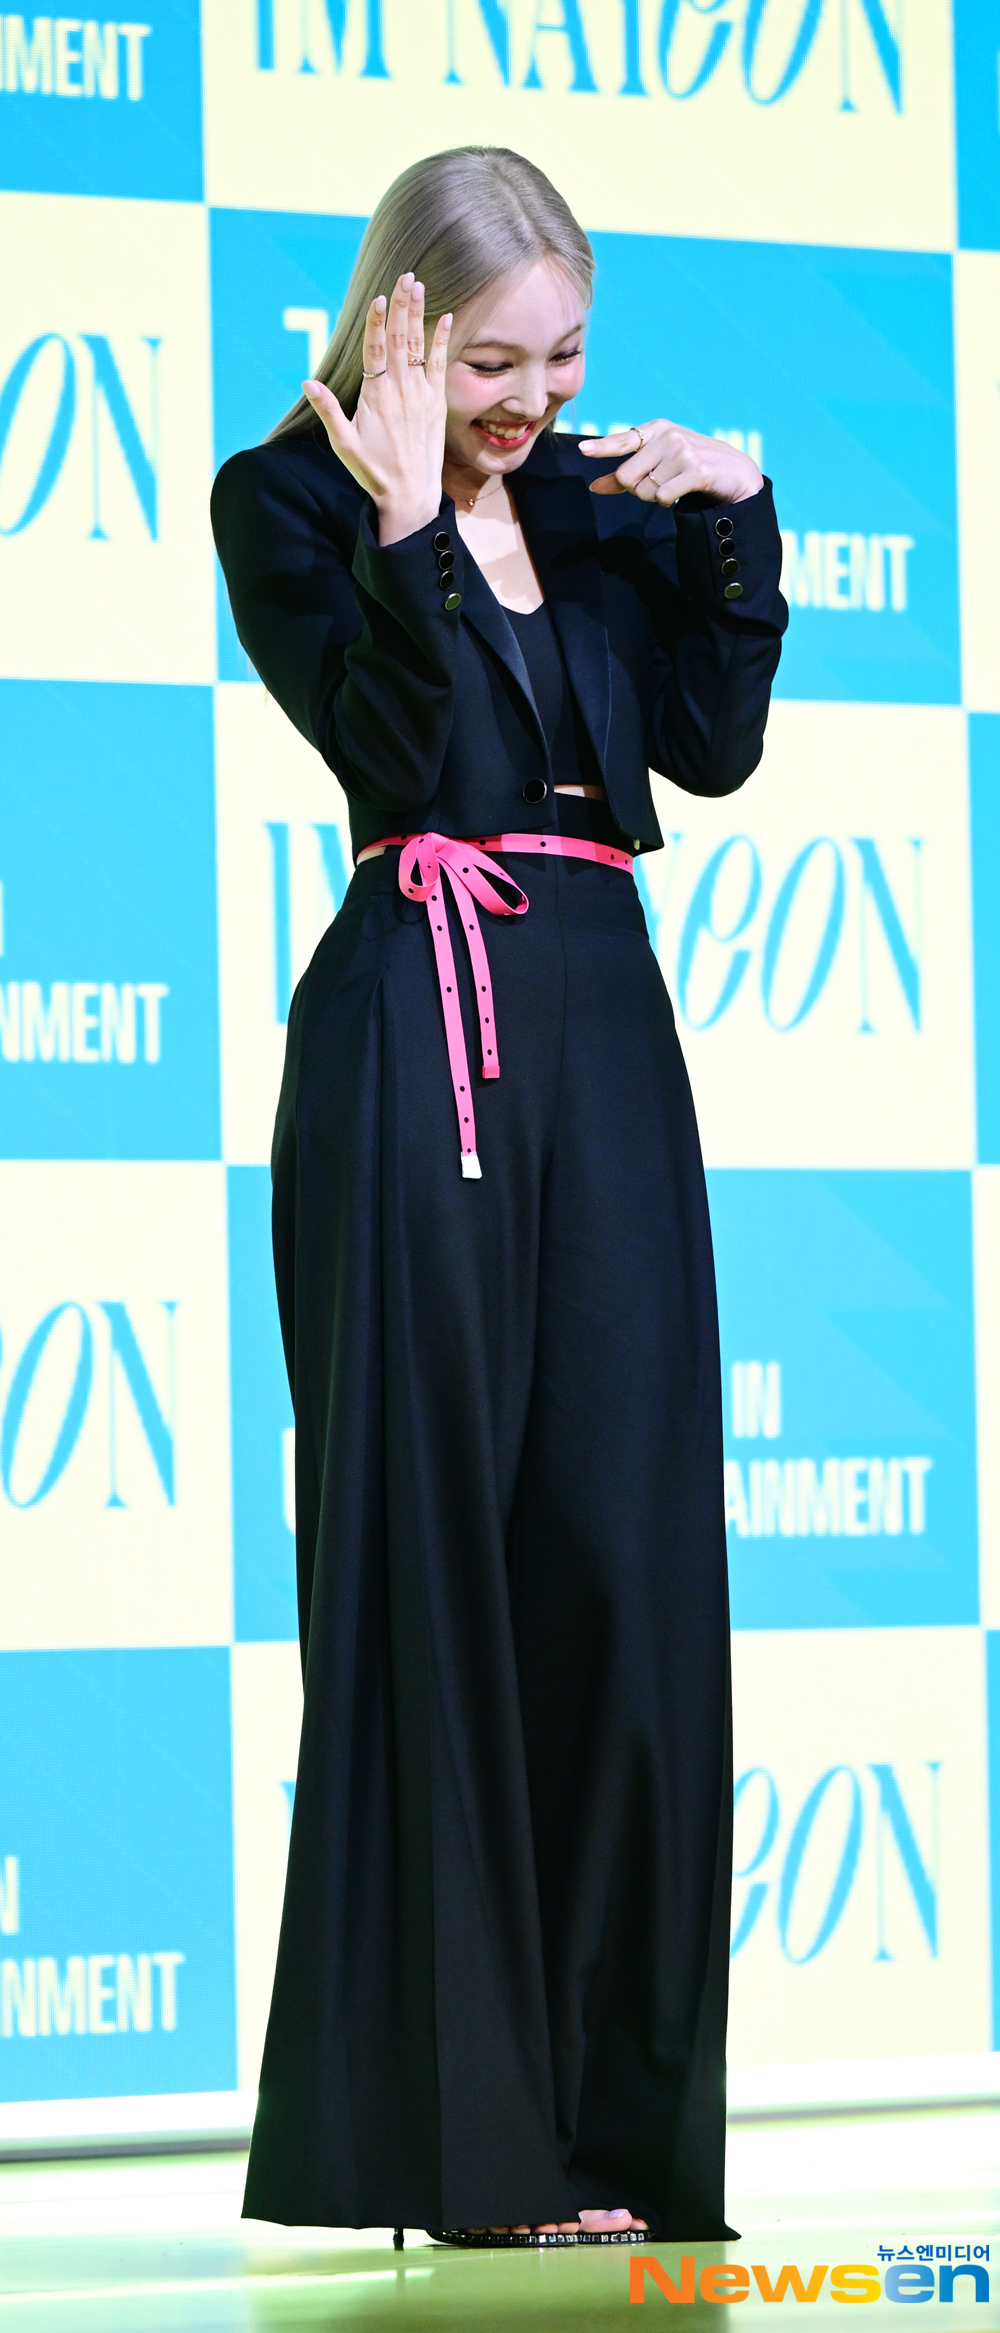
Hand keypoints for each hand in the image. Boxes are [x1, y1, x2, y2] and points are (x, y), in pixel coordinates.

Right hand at [303, 274, 451, 544]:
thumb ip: (328, 410)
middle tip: (405, 275)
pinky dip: (441, 341)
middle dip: (401, 305)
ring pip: (417, 345)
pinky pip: (439, 365)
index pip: (374, 349)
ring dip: (418, 314)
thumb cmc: (374, 472)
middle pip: (398, 338)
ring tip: (419, 286)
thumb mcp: (344, 444)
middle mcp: (400, 390)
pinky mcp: (435, 404)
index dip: (377, 321)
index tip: (380, 296)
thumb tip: (307, 382)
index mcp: (376, 396)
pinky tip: (445, 319)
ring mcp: (420, 395)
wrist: (410, 496)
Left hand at [581, 420, 762, 505]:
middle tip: (660, 483)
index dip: (602, 447)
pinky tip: (684, 492)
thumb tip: (594, 487)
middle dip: (638, 489)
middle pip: (627, 476)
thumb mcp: (656, 464)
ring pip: (645, 490)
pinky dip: (669, 502)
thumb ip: (624, 476)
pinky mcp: (696, 470)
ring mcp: (683, 452)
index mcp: (655, 430)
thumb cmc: (689, 467)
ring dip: (656, 497)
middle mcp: (668, 436)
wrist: (733, 471)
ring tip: (676, 485)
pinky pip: (664, 497)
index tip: (583, 450)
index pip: (622, 441)